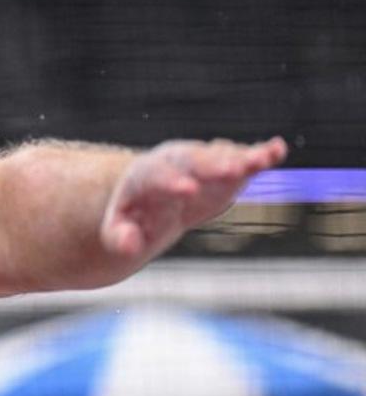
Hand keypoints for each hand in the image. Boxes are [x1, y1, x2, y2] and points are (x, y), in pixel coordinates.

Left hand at [101, 136, 286, 257]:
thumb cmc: (133, 219)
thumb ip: (119, 238)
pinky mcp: (225, 170)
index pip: (156, 176)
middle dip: (210, 165)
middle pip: (191, 160)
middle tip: (231, 170)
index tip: (187, 189)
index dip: (172, 182)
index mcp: (144, 177)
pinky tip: (278, 150)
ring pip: (219, 156)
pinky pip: (242, 158)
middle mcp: (174, 163)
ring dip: (240, 158)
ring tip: (262, 160)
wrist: (151, 203)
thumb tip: (129, 245)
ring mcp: (201, 164)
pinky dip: (259, 154)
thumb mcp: (118, 232)